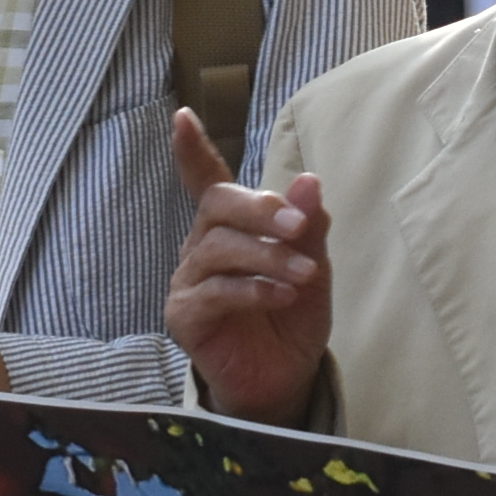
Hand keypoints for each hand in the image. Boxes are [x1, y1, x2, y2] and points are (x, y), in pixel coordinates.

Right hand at [162, 110, 332, 424]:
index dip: (193, 150)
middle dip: (257, 209)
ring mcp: (189, 280)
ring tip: (303, 274)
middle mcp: (203, 246)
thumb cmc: (293, 316)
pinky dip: (252, 290)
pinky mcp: (185, 316)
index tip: (182, 117)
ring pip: (219, 248)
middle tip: (296, 223)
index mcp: (231, 226)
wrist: (286, 378)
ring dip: (266, 256)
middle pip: (216, 206)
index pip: (206, 180)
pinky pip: (213, 292)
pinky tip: (281, 296)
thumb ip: (308, 226)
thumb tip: (309, 180)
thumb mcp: (312, 266)